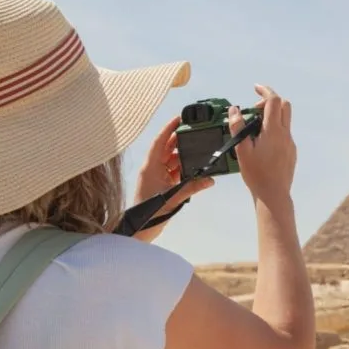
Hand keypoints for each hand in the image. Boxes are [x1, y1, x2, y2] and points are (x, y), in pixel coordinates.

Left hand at [130, 115, 214, 242]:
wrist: (139, 229)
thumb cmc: (149, 212)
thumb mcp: (173, 198)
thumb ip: (192, 187)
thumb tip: (209, 180)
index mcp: (150, 166)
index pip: (159, 141)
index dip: (168, 129)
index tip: (179, 119)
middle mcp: (152, 168)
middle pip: (166, 148)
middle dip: (179, 140)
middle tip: (193, 132)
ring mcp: (156, 176)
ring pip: (171, 160)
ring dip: (183, 156)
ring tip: (197, 151)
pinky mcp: (160, 184)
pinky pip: (173, 171)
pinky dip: (182, 168)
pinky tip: (193, 168)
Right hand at [228, 84, 296, 204]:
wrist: (274, 195)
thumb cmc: (256, 174)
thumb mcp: (242, 150)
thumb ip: (238, 127)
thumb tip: (234, 110)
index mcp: (273, 131)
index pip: (273, 100)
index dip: (265, 91)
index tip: (255, 88)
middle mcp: (285, 134)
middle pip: (284, 105)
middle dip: (270, 101)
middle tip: (254, 110)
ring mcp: (290, 143)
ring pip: (285, 120)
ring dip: (272, 116)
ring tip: (255, 129)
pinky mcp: (291, 152)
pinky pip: (285, 133)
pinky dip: (275, 129)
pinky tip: (262, 144)